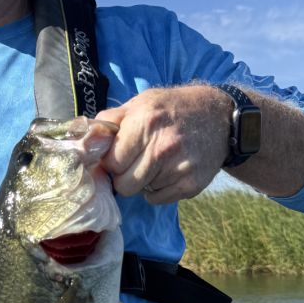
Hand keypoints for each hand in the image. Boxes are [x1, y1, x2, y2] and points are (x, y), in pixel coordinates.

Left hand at [96, 85, 230, 202]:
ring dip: (142, 181)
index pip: (110, 162)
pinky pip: (157, 199)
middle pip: (123, 184)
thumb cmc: (173, 108)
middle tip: (137, 159)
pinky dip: (159, 189)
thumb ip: (109, 122)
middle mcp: (162, 147)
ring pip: (140, 192)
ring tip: (156, 161)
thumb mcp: (140, 103)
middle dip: (124, 174)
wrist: (221, 118)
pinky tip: (169, 170)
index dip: (111, 160)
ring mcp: (178, 168)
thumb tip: (82, 140)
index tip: (119, 154)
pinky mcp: (190, 185)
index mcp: (144, 123)